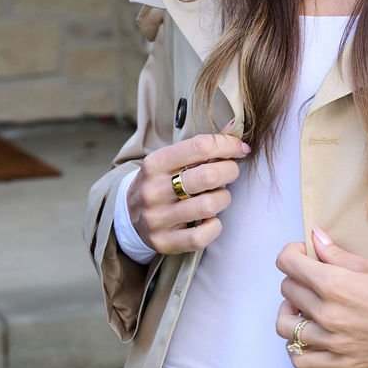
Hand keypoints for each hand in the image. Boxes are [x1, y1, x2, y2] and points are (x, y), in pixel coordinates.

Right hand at [125, 124, 250, 255]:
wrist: (127, 215)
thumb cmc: (161, 182)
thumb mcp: (171, 160)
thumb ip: (202, 146)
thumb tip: (235, 125)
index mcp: (155, 163)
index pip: (200, 146)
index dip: (229, 145)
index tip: (240, 149)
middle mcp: (154, 190)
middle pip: (209, 176)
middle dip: (230, 171)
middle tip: (230, 173)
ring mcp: (157, 218)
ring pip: (210, 206)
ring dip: (223, 198)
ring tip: (218, 196)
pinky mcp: (164, 242)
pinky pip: (202, 236)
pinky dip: (214, 226)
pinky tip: (209, 219)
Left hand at [276, 226, 367, 367]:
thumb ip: (338, 255)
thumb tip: (315, 237)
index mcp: (336, 285)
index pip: (288, 264)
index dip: (291, 254)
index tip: (302, 254)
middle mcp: (328, 314)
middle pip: (287, 290)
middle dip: (296, 279)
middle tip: (312, 277)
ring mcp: (333, 342)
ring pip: (285, 326)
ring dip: (290, 312)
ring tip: (306, 307)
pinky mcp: (341, 363)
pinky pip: (300, 359)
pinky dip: (296, 347)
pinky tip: (309, 335)